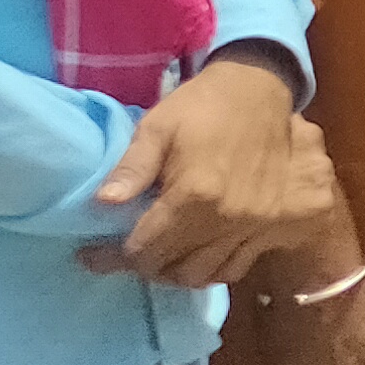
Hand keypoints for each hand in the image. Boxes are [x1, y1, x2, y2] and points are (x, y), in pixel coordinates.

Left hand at [79, 46, 327, 289]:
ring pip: (204, 275)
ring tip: (157, 256)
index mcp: (196, 194)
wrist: (262, 89)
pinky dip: (209, 270)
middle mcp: (227, 218)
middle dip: (143, 266)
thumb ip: (132, 167)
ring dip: (175, 272)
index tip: (91, 256)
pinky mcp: (273, 225)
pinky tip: (193, 254)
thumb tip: (103, 203)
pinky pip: (235, 267)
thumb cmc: (203, 105)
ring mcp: (254, 225)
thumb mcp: (158, 126)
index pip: (146, 248)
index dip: (112, 257)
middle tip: (124, 253)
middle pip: (174, 269)